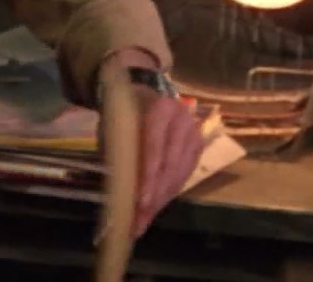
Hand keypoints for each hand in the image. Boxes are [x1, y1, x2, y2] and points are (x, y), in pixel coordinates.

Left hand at [98, 52, 203, 238]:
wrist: (144, 90)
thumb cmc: (124, 109)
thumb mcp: (115, 123)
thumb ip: (118, 151)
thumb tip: (117, 189)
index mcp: (161, 109)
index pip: (155, 147)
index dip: (148, 177)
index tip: (141, 202)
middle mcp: (184, 121)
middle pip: (170, 167)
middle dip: (155, 198)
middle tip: (139, 222)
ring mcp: (194, 135)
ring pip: (180, 175)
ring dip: (161, 201)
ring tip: (144, 221)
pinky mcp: (197, 148)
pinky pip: (185, 176)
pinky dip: (169, 193)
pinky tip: (156, 207)